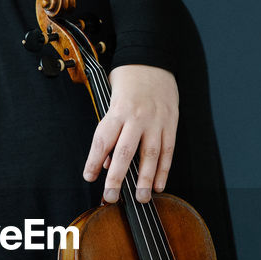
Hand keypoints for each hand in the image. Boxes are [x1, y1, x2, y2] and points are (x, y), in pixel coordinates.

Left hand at [83, 64, 178, 203]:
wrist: (152, 61)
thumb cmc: (127, 82)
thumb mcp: (111, 101)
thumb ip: (110, 131)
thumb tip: (109, 162)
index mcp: (117, 110)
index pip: (103, 140)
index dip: (94, 160)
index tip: (89, 177)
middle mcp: (137, 117)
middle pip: (126, 152)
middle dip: (118, 177)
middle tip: (111, 196)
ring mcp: (156, 121)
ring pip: (151, 154)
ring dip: (146, 179)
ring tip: (141, 198)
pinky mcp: (171, 123)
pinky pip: (168, 150)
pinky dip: (164, 170)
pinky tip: (159, 185)